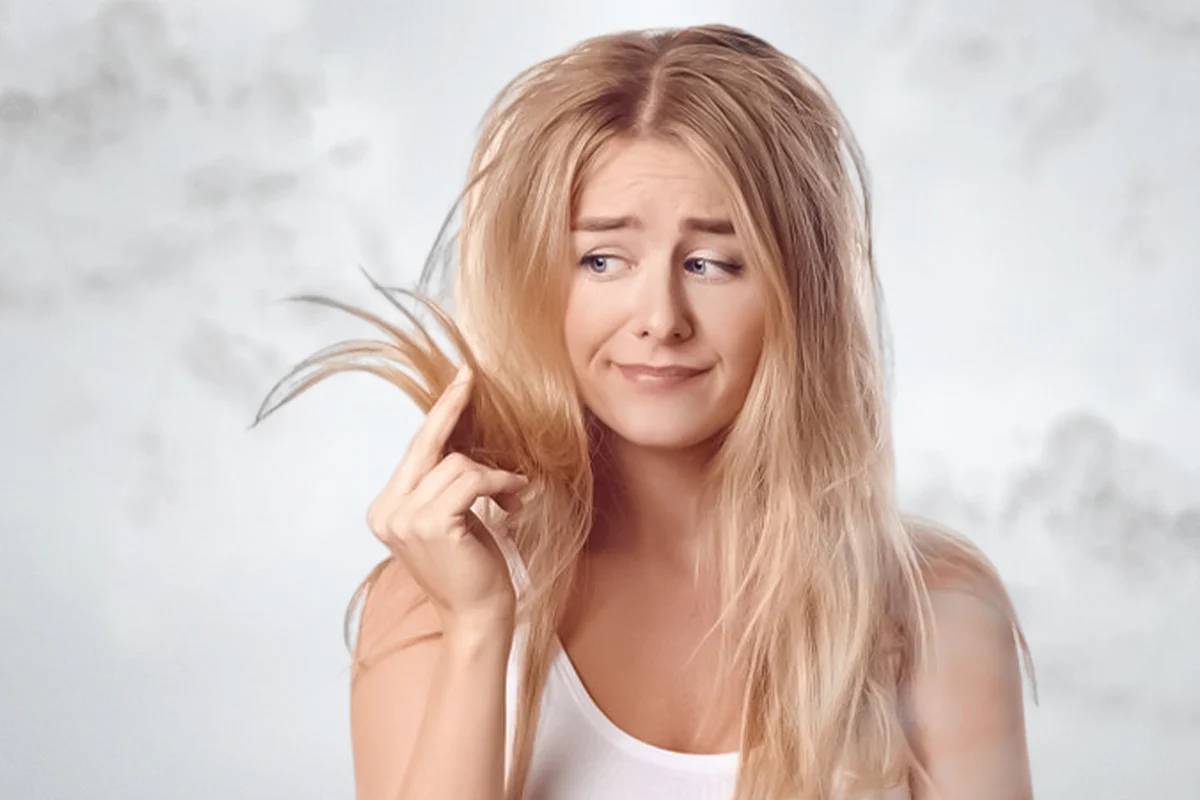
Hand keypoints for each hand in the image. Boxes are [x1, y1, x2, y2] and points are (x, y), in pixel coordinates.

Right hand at [365, 364, 527, 631]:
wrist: (478, 616)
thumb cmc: (472, 567)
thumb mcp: (452, 517)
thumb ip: (444, 481)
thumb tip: (463, 433)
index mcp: (385, 509)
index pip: (414, 450)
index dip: (439, 413)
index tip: (460, 379)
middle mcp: (387, 512)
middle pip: (427, 446)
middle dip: (453, 410)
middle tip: (471, 378)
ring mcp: (404, 519)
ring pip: (457, 463)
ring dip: (494, 475)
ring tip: (513, 495)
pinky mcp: (431, 524)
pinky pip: (471, 480)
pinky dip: (498, 483)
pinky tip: (514, 498)